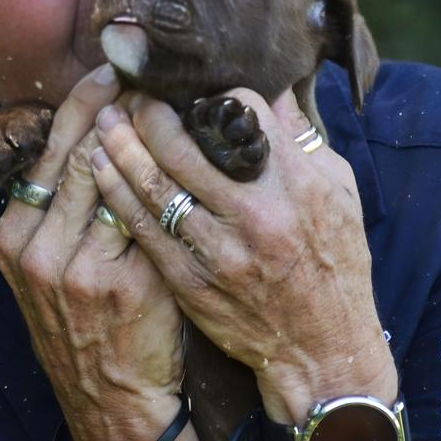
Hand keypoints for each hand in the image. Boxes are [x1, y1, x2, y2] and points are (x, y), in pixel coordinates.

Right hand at [0, 65, 185, 440]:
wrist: (111, 402)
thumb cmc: (88, 324)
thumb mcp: (48, 267)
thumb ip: (60, 208)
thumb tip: (94, 133)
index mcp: (12, 238)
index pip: (47, 150)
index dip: (81, 105)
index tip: (109, 70)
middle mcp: (36, 250)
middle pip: (79, 154)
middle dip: (115, 107)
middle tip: (146, 69)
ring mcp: (76, 270)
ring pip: (112, 178)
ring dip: (144, 134)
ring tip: (171, 97)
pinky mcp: (121, 286)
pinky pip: (145, 216)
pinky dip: (166, 179)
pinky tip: (190, 152)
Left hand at [91, 87, 397, 424]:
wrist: (324, 352)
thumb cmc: (336, 263)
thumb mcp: (340, 193)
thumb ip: (301, 140)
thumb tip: (270, 89)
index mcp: (299, 183)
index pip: (244, 114)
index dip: (216, 95)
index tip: (195, 91)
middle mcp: (257, 214)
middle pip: (185, 146)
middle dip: (150, 113)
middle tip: (130, 94)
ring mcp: (221, 250)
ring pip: (155, 184)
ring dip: (121, 145)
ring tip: (104, 118)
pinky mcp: (192, 281)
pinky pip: (143, 227)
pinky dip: (116, 191)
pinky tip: (99, 165)